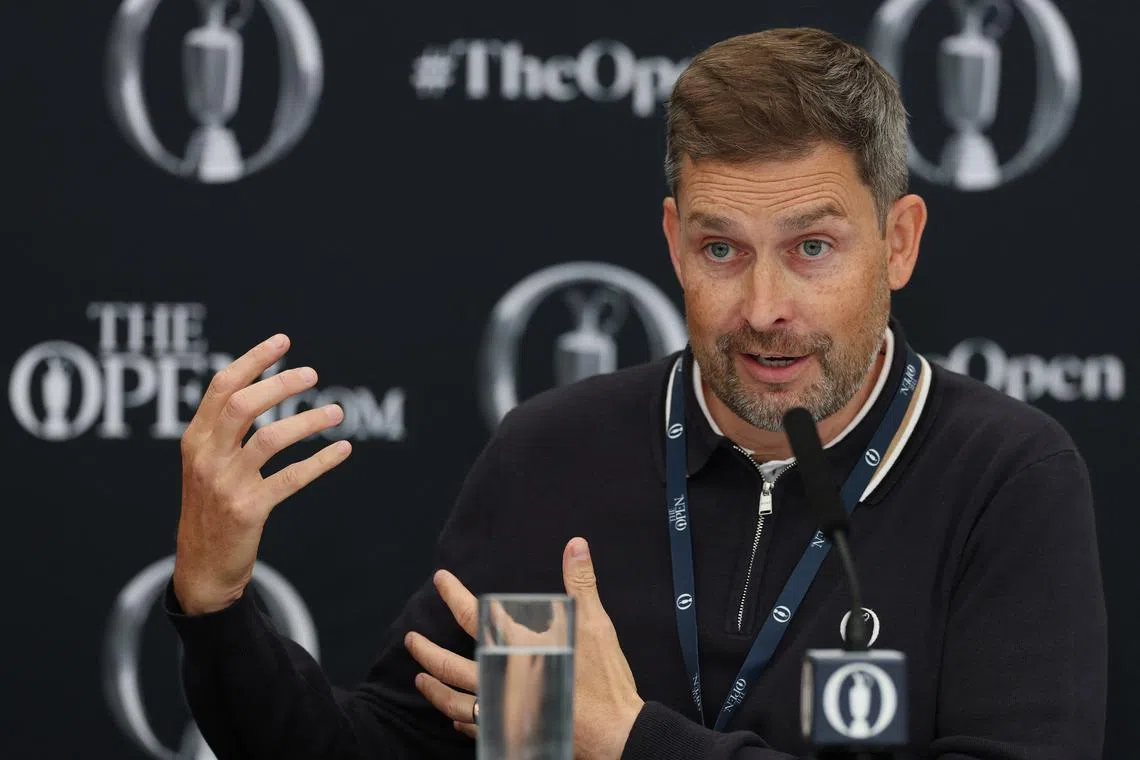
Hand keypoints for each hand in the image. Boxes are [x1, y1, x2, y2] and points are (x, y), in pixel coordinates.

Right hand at [172, 334, 351, 614]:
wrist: (201, 568)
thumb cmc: (211, 508)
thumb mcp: (205, 464)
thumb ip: (224, 429)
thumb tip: (260, 386)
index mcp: (195, 440)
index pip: (221, 387)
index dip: (253, 360)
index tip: (283, 341)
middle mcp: (206, 457)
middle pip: (243, 405)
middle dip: (280, 384)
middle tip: (313, 374)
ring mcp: (225, 484)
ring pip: (270, 438)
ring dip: (308, 421)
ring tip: (337, 413)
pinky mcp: (248, 510)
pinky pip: (291, 478)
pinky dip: (321, 461)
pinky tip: (343, 450)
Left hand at [405, 538, 644, 759]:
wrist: (615, 734)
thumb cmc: (604, 679)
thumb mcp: (594, 624)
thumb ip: (580, 582)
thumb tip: (575, 544)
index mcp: (516, 648)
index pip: (474, 616)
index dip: (453, 595)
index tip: (440, 581)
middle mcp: (502, 679)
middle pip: (450, 666)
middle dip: (427, 651)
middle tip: (410, 640)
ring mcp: (504, 710)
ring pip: (456, 702)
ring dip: (434, 690)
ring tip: (420, 678)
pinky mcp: (512, 733)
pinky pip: (476, 727)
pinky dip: (461, 720)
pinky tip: (456, 718)